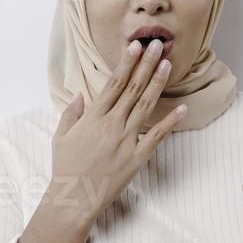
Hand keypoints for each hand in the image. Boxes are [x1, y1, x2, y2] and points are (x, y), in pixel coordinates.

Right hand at [46, 38, 184, 224]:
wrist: (74, 197)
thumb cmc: (66, 168)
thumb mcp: (61, 137)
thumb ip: (71, 114)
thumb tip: (80, 95)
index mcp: (93, 117)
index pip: (113, 83)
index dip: (126, 63)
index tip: (136, 46)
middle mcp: (111, 124)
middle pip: (133, 88)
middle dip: (147, 64)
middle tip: (159, 45)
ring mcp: (125, 140)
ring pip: (145, 106)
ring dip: (157, 83)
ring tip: (168, 64)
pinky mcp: (137, 157)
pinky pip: (156, 136)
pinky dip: (170, 122)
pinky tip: (182, 108)